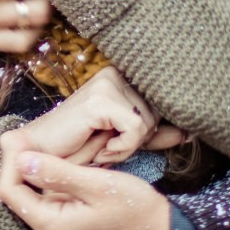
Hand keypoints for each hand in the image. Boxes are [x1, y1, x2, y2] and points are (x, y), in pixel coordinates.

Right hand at [0, 68, 186, 188]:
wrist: (39, 155)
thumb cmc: (77, 148)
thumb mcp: (123, 141)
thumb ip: (152, 134)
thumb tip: (189, 133)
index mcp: (121, 77)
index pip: (160, 104)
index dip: (157, 131)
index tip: (151, 141)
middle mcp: (114, 73)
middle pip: (156, 116)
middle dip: (136, 142)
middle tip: (108, 148)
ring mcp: (106, 83)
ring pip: (147, 123)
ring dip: (126, 147)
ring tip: (101, 147)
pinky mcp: (100, 100)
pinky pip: (134, 128)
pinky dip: (121, 147)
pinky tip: (100, 148)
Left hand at [0, 153, 171, 229]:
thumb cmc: (136, 210)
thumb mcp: (97, 184)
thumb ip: (57, 173)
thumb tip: (21, 159)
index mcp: (51, 228)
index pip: (10, 193)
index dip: (10, 163)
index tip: (18, 139)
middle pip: (23, 199)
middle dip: (29, 170)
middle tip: (38, 140)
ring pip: (40, 204)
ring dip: (47, 181)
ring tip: (62, 157)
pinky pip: (54, 213)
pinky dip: (59, 193)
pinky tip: (75, 178)